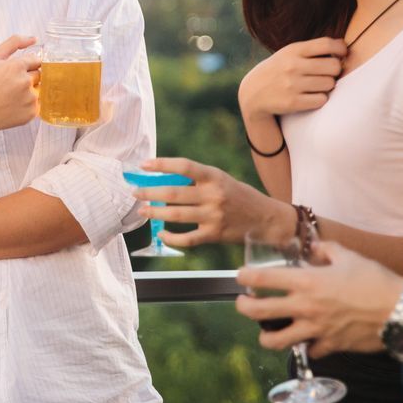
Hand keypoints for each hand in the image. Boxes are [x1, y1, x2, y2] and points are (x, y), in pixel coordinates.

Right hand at [0, 35, 40, 147]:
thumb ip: (14, 43)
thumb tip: (34, 39)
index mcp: (17, 66)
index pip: (36, 60)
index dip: (25, 65)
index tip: (15, 72)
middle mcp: (26, 82)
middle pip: (39, 74)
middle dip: (28, 77)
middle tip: (10, 85)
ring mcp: (30, 99)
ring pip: (39, 89)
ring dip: (29, 91)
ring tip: (11, 96)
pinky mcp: (32, 113)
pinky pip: (38, 104)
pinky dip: (28, 104)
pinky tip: (14, 106)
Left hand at [135, 157, 294, 247]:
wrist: (266, 219)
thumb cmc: (239, 196)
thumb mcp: (221, 180)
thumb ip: (197, 180)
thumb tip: (164, 181)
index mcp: (214, 176)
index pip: (184, 166)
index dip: (162, 164)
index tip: (143, 165)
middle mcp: (213, 195)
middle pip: (174, 193)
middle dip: (150, 193)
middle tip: (135, 192)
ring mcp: (214, 216)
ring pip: (177, 215)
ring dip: (155, 214)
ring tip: (142, 211)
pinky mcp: (214, 235)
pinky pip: (187, 238)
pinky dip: (171, 237)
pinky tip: (162, 234)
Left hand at [235, 240, 402, 356]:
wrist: (401, 311)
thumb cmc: (375, 280)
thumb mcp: (348, 256)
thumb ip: (325, 249)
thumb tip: (313, 247)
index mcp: (306, 281)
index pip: (263, 279)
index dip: (245, 277)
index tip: (240, 276)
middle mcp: (305, 306)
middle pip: (258, 311)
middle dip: (243, 307)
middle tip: (242, 304)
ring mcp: (316, 329)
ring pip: (276, 340)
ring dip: (266, 336)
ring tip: (264, 331)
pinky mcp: (330, 345)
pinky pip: (309, 350)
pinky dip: (306, 346)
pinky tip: (307, 340)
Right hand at [238, 37, 346, 120]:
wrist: (253, 92)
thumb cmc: (279, 70)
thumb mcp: (289, 54)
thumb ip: (312, 50)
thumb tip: (343, 48)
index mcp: (293, 50)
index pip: (327, 44)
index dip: (341, 48)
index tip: (342, 54)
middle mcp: (292, 66)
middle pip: (333, 66)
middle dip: (335, 70)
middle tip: (327, 73)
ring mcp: (292, 85)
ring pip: (329, 84)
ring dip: (327, 86)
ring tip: (317, 85)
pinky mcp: (293, 102)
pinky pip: (322, 100)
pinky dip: (320, 99)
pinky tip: (311, 96)